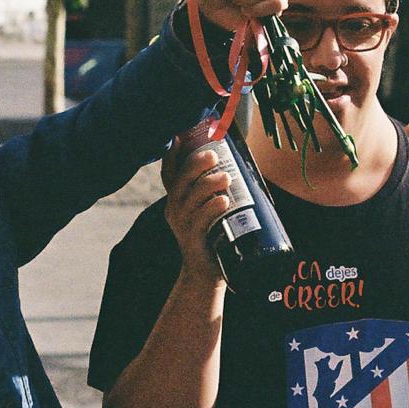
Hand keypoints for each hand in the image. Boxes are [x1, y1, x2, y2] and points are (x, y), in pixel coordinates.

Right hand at [162, 145, 230, 282]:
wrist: (206, 271)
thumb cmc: (212, 234)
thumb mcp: (208, 208)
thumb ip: (215, 190)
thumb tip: (238, 165)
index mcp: (177, 197)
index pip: (169, 172)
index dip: (172, 154)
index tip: (180, 137)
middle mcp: (174, 208)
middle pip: (180, 181)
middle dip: (196, 165)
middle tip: (214, 156)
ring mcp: (181, 224)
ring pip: (191, 198)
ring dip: (208, 184)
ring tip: (226, 177)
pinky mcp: (192, 238)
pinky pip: (200, 219)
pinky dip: (212, 208)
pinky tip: (224, 201)